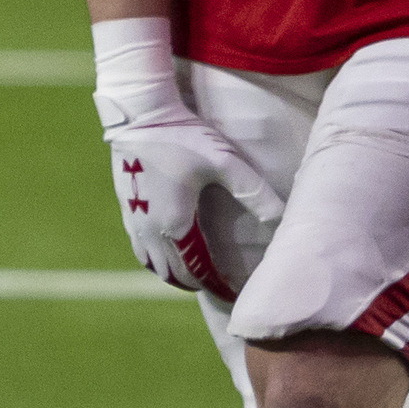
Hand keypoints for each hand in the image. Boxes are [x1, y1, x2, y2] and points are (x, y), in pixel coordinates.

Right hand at [91, 25, 270, 295]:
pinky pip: (140, 248)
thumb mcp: (225, 163)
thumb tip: (282, 219)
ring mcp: (134, 220)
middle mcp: (150, 229)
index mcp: (175, 224)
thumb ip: (254, 193)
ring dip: (174, 272)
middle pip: (173, 274)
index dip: (218, 285)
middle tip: (221, 286)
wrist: (138, 115)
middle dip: (198, 283)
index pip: (198, 271)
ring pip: (153, 264)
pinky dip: (157, 258)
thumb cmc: (184, 136)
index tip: (235, 292)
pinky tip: (171, 249)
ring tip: (198, 273)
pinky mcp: (126, 208)